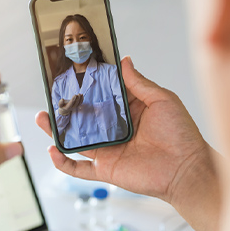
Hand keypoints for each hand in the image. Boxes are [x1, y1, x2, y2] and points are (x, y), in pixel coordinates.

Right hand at [36, 56, 221, 230]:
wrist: (187, 169)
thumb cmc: (182, 135)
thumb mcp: (162, 99)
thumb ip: (139, 83)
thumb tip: (124, 61)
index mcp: (129, 111)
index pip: (102, 96)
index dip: (88, 86)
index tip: (72, 73)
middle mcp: (116, 130)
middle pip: (84, 117)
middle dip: (66, 107)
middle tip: (51, 96)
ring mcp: (109, 150)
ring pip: (75, 140)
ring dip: (57, 131)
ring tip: (43, 118)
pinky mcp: (106, 169)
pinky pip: (79, 168)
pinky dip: (63, 162)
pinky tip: (52, 150)